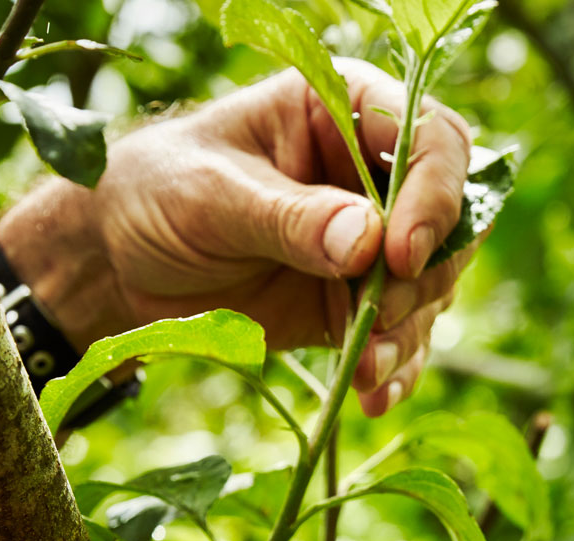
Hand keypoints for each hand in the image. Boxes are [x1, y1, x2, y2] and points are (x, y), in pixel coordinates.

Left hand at [0, 63, 479, 416]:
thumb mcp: (210, 196)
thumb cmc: (156, 194)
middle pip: (452, 219)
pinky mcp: (359, 301)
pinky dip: (394, 369)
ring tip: (364, 368)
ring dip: (409, 332)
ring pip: (435, 285)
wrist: (121, 260)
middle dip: (424, 277)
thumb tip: (366, 241)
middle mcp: (373, 175)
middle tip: (376, 319)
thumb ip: (288, 217)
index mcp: (342, 111)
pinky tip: (371, 395)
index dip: (434, 195)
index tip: (400, 254)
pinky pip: (403, 337)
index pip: (430, 139)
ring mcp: (372, 243)